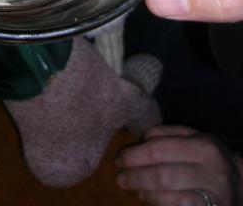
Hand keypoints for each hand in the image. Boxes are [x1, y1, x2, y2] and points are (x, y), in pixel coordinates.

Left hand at [116, 125, 242, 205]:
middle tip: (120, 177)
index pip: (159, 149)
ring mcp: (213, 197)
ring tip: (133, 188)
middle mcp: (210, 172)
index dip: (134, 156)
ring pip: (169, 199)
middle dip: (134, 177)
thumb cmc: (210, 158)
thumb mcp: (194, 137)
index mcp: (203, 147)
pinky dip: (157, 205)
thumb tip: (139, 139)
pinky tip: (148, 198)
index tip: (119, 159)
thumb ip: (166, 133)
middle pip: (161, 176)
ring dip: (144, 194)